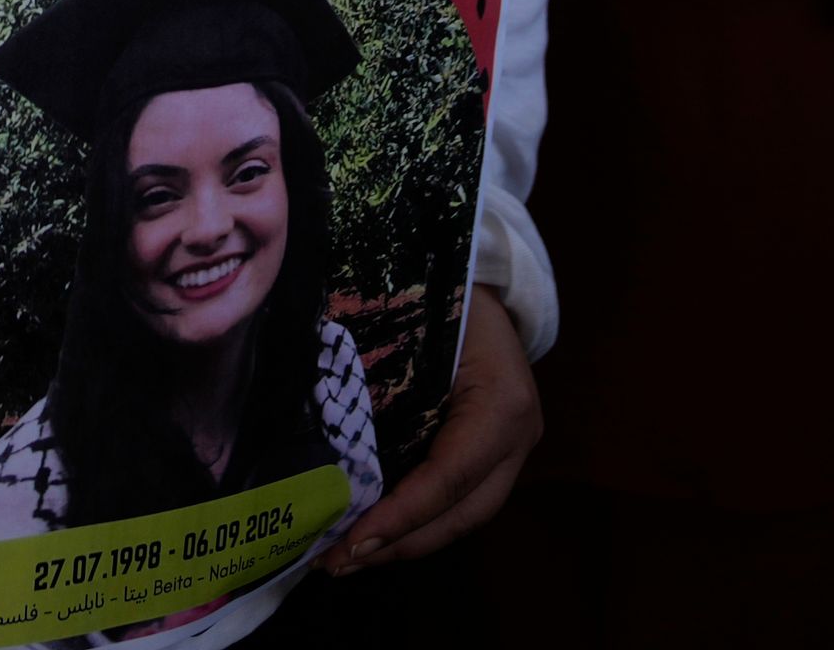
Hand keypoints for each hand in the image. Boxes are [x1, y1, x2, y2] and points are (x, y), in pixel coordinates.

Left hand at [322, 286, 539, 575]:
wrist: (480, 270)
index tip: (352, 544)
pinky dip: (417, 520)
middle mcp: (519, 433)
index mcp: (502, 402)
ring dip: (405, 540)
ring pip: (463, 515)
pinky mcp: (498, 452)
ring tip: (346, 557)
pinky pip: (460, 499)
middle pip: (462, 512)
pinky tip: (373, 531)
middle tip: (338, 562)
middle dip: (399, 544)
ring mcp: (514, 447)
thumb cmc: (436, 289)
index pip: (450, 477)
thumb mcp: (409, 325)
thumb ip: (376, 377)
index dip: (402, 517)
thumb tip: (314, 430)